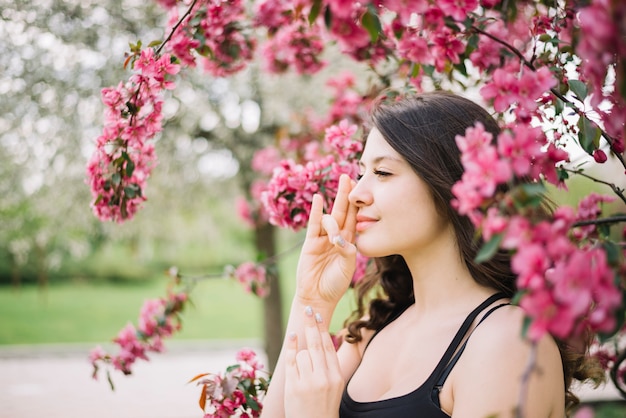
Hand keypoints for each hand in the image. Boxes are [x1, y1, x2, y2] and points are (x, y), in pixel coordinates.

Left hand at [284, 308, 343, 417]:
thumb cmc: (324, 405)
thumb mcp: (334, 386)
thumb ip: (329, 365)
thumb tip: (322, 340)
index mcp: (337, 376)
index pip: (330, 347)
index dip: (324, 329)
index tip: (319, 316)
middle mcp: (324, 378)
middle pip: (317, 344)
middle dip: (312, 324)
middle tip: (309, 309)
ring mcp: (308, 383)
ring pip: (303, 354)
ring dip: (300, 354)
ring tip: (303, 370)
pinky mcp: (294, 387)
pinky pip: (291, 361)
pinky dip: (291, 348)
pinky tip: (292, 337)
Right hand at [295, 174, 357, 306]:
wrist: (317, 296)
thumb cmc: (335, 284)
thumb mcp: (347, 267)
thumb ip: (346, 251)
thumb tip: (341, 238)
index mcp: (349, 241)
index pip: (354, 218)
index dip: (358, 203)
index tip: (361, 187)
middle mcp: (336, 236)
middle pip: (342, 211)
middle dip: (345, 194)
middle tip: (347, 176)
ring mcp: (322, 238)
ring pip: (329, 218)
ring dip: (332, 217)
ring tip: (333, 231)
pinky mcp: (310, 243)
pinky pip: (314, 224)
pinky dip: (316, 211)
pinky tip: (319, 198)